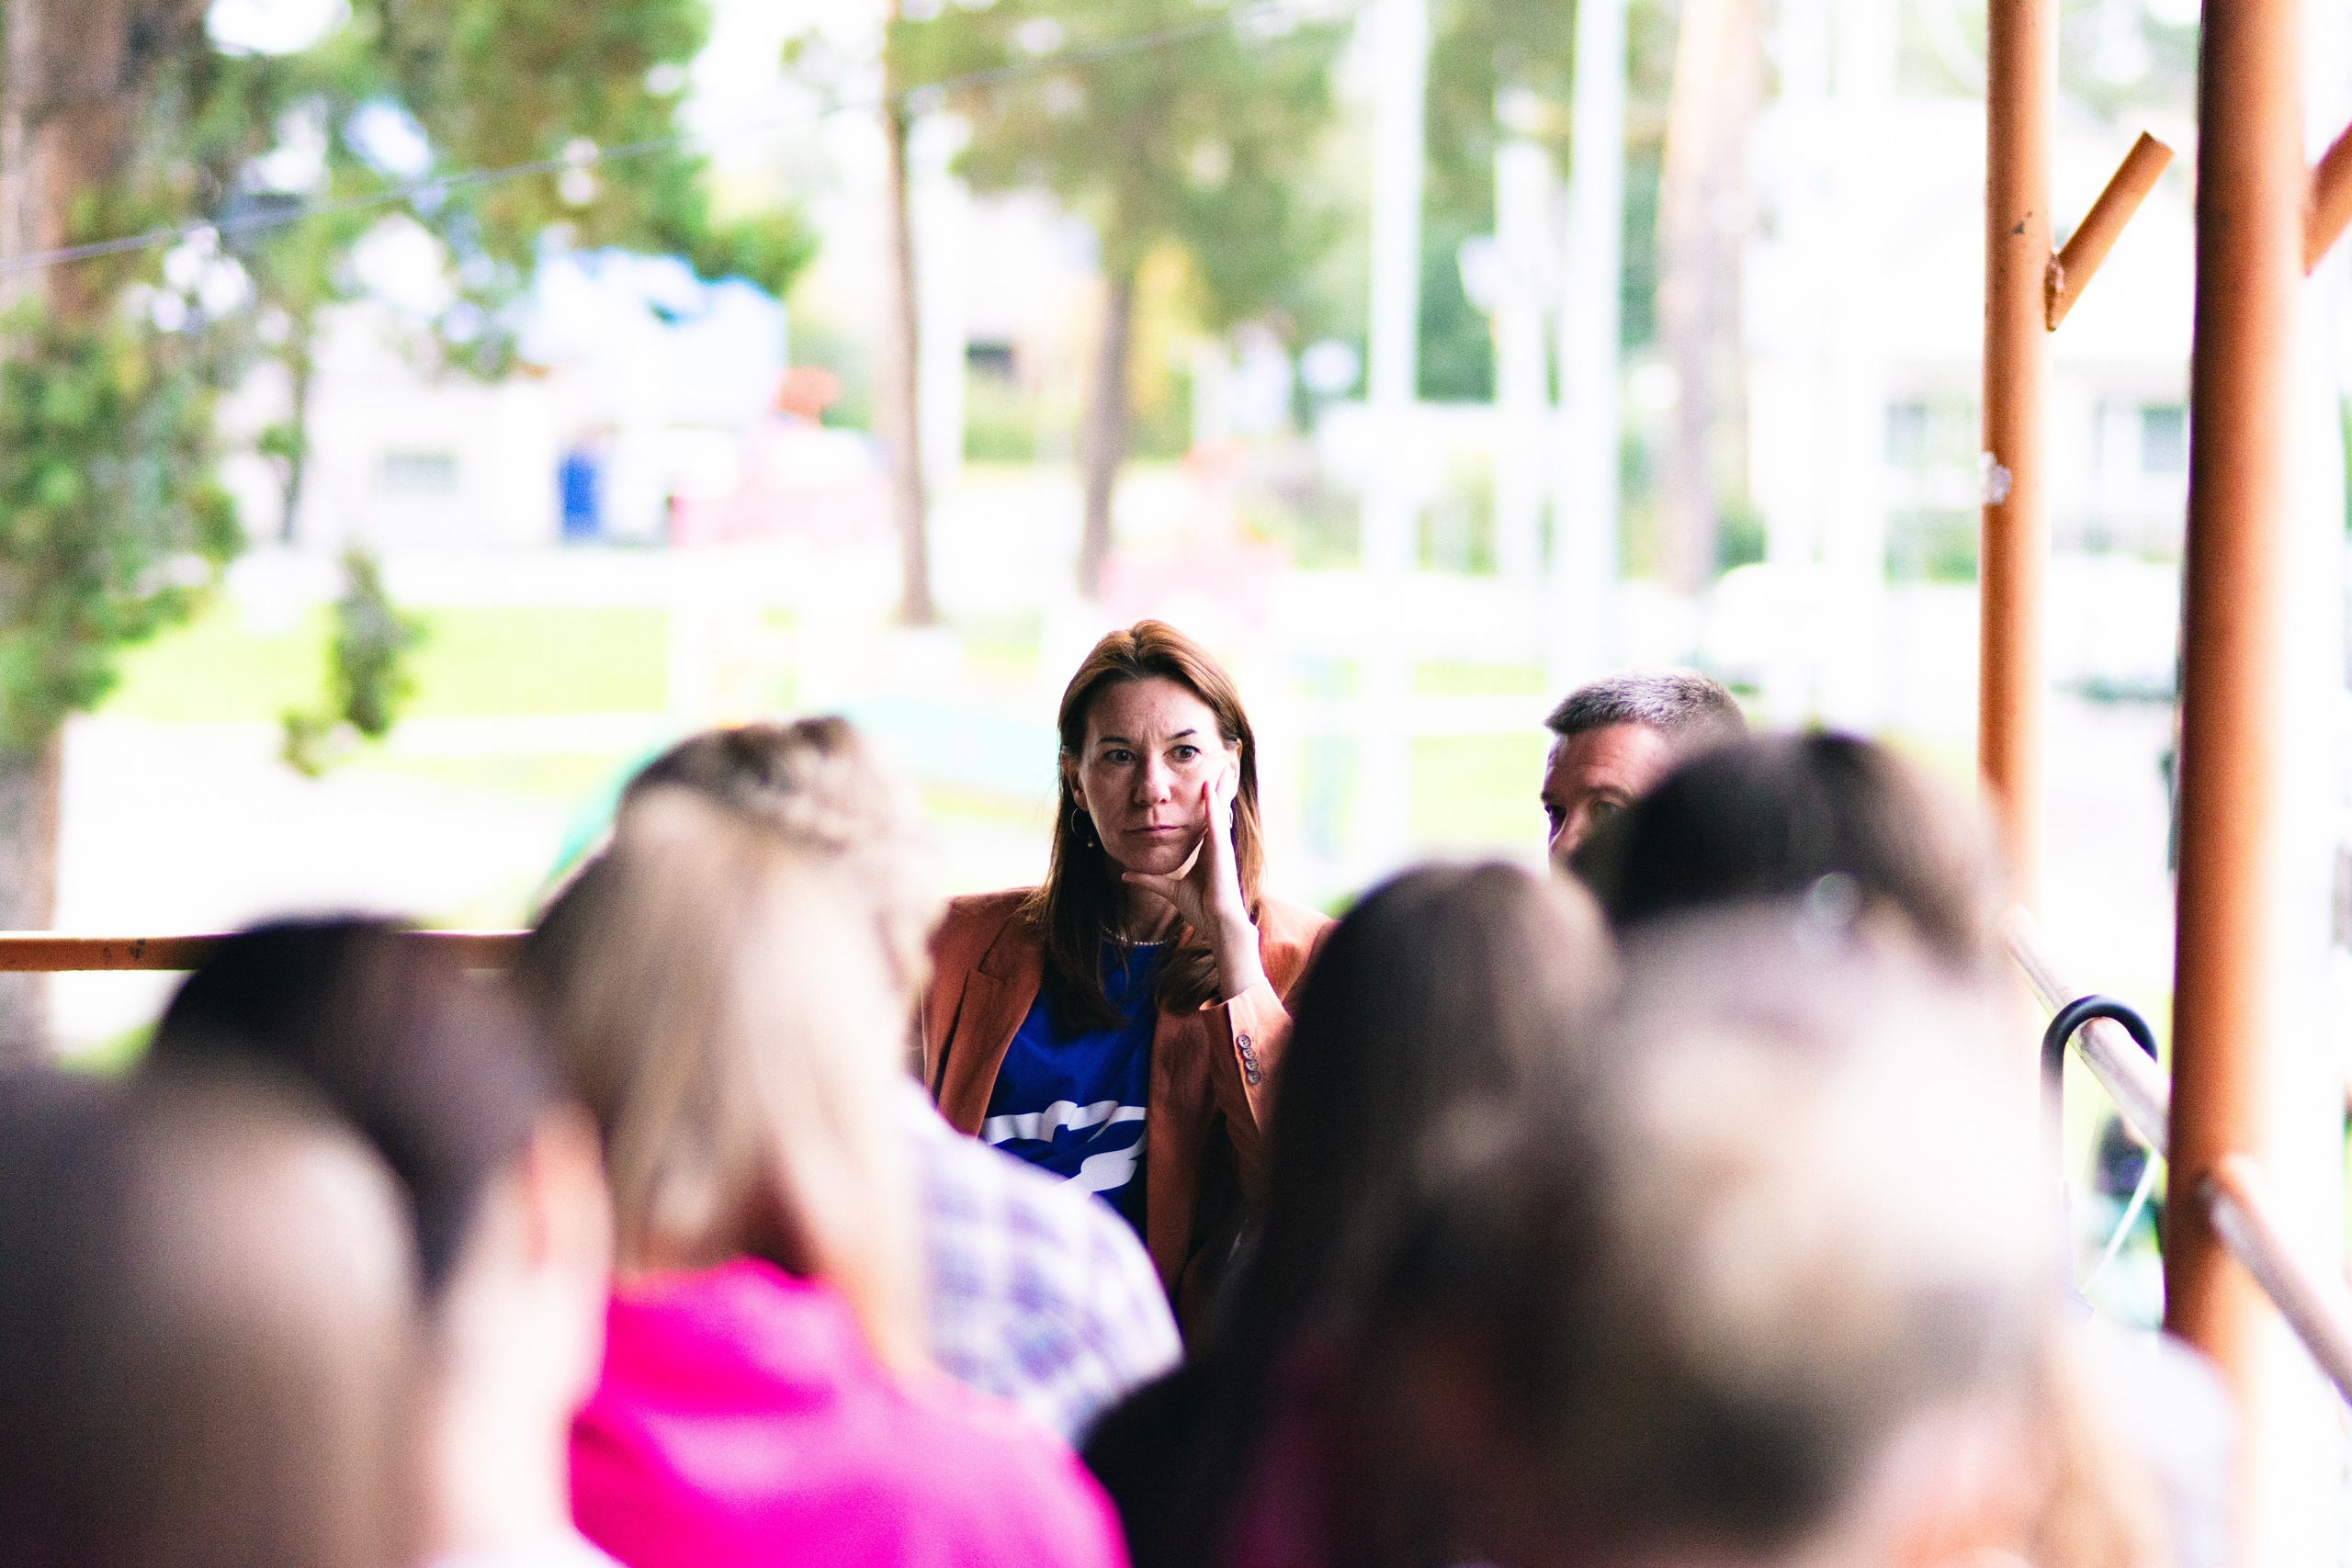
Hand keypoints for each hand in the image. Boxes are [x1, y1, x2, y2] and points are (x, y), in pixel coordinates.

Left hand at [1123, 762, 1264, 999]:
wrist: (1217, 924)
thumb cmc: (1200, 908)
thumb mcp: (1167, 889)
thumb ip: (1148, 879)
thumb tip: (1125, 874)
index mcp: (1207, 849)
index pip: (1205, 816)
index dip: (1204, 798)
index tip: (1201, 778)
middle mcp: (1216, 844)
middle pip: (1215, 807)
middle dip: (1216, 785)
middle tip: (1217, 760)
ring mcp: (1221, 846)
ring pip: (1218, 810)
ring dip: (1217, 787)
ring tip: (1217, 764)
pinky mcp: (1221, 852)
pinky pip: (1216, 824)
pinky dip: (1212, 806)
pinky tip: (1208, 790)